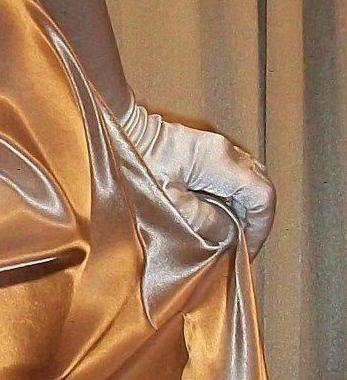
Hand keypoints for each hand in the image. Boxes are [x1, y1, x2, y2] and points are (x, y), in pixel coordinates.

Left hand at [120, 100, 275, 257]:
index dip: (260, 226)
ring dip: (244, 208)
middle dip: (254, 220)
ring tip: (229, 234)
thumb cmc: (136, 164)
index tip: (247, 249)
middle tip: (239, 245)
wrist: (118, 130)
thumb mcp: (168, 201)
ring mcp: (217, 146)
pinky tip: (217, 214)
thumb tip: (229, 233)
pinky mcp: (206, 148)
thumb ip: (202, 219)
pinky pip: (233, 174)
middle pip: (259, 187)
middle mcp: (225, 150)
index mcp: (219, 161)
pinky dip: (233, 197)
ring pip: (249, 180)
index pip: (262, 196)